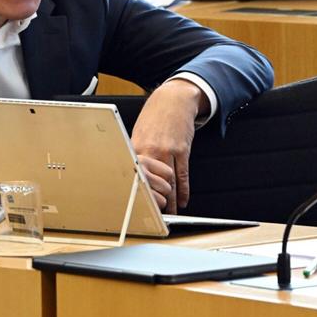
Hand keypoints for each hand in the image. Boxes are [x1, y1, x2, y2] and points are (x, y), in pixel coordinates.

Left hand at [130, 79, 209, 213]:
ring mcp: (167, 151)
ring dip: (171, 201)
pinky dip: (184, 191)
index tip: (138, 208)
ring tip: (171, 214)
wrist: (173, 100)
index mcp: (136, 148)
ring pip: (169, 183)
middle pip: (152, 183)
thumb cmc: (154, 116)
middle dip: (156, 202)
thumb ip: (137, 153)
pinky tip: (183, 200)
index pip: (135, 177)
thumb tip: (133, 173)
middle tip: (156, 217)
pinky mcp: (182, 150)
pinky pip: (183, 175)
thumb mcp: (139, 133)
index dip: (138, 195)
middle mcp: (151, 151)